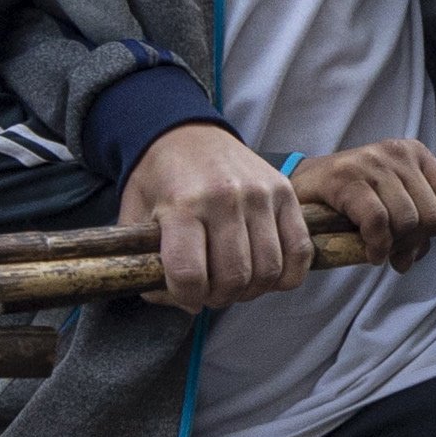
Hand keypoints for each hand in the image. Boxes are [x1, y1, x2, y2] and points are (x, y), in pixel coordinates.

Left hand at [124, 120, 315, 308]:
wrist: (186, 133)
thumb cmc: (160, 179)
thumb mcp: (136, 216)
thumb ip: (148, 264)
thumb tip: (183, 303)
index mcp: (183, 204)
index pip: (190, 275)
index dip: (187, 297)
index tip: (186, 294)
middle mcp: (225, 198)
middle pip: (233, 278)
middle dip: (219, 297)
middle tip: (211, 290)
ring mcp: (261, 194)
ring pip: (268, 271)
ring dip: (251, 289)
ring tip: (236, 281)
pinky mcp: (285, 193)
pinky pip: (299, 252)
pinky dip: (285, 275)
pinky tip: (266, 272)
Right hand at [305, 135, 435, 266]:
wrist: (302, 184)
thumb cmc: (350, 197)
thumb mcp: (390, 204)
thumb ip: (413, 230)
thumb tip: (412, 258)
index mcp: (415, 154)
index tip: (419, 235)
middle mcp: (397, 153)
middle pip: (433, 214)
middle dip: (415, 240)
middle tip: (394, 247)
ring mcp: (372, 163)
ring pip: (407, 221)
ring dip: (394, 246)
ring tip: (378, 248)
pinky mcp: (347, 178)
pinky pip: (378, 222)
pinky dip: (377, 246)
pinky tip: (369, 252)